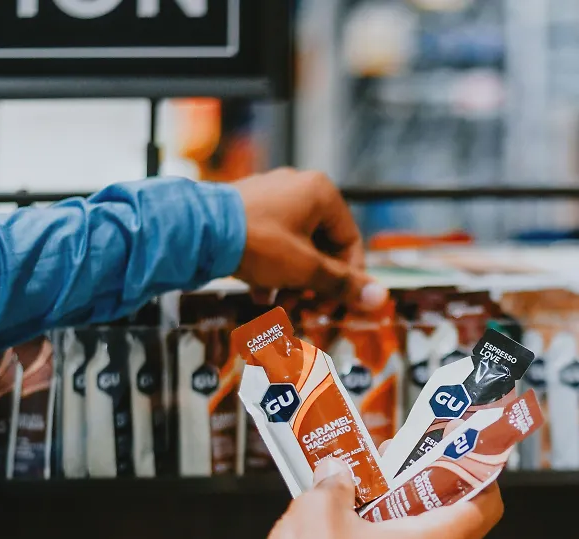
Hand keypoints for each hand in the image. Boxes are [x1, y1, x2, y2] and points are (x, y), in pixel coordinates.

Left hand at [233, 168, 387, 313]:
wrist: (197, 232)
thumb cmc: (256, 242)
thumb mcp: (306, 269)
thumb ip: (343, 284)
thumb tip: (381, 298)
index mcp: (321, 194)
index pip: (350, 242)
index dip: (348, 279)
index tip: (338, 304)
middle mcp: (299, 188)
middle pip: (322, 248)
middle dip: (314, 285)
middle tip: (307, 311)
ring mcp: (271, 197)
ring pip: (296, 248)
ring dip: (293, 283)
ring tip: (280, 308)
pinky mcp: (248, 208)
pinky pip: (273, 243)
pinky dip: (273, 270)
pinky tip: (261, 295)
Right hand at [257, 458, 503, 538]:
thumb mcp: (321, 510)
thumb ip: (335, 482)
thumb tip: (335, 470)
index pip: (486, 504)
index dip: (477, 471)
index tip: (455, 449)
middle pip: (456, 519)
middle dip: (430, 483)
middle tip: (400, 458)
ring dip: (404, 510)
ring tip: (370, 484)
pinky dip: (390, 537)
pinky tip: (354, 520)